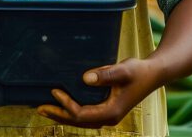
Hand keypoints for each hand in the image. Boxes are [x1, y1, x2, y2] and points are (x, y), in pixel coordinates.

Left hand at [36, 58, 160, 128]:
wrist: (152, 74)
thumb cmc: (138, 71)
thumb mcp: (123, 70)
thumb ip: (106, 74)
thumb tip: (85, 78)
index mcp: (112, 112)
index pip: (81, 114)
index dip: (66, 105)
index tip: (55, 91)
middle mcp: (109, 118)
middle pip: (78, 121)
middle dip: (58, 115)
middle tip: (39, 108)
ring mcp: (108, 115)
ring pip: (81, 121)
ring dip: (62, 116)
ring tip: (44, 110)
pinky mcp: (107, 110)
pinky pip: (85, 115)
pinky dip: (71, 112)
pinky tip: (61, 106)